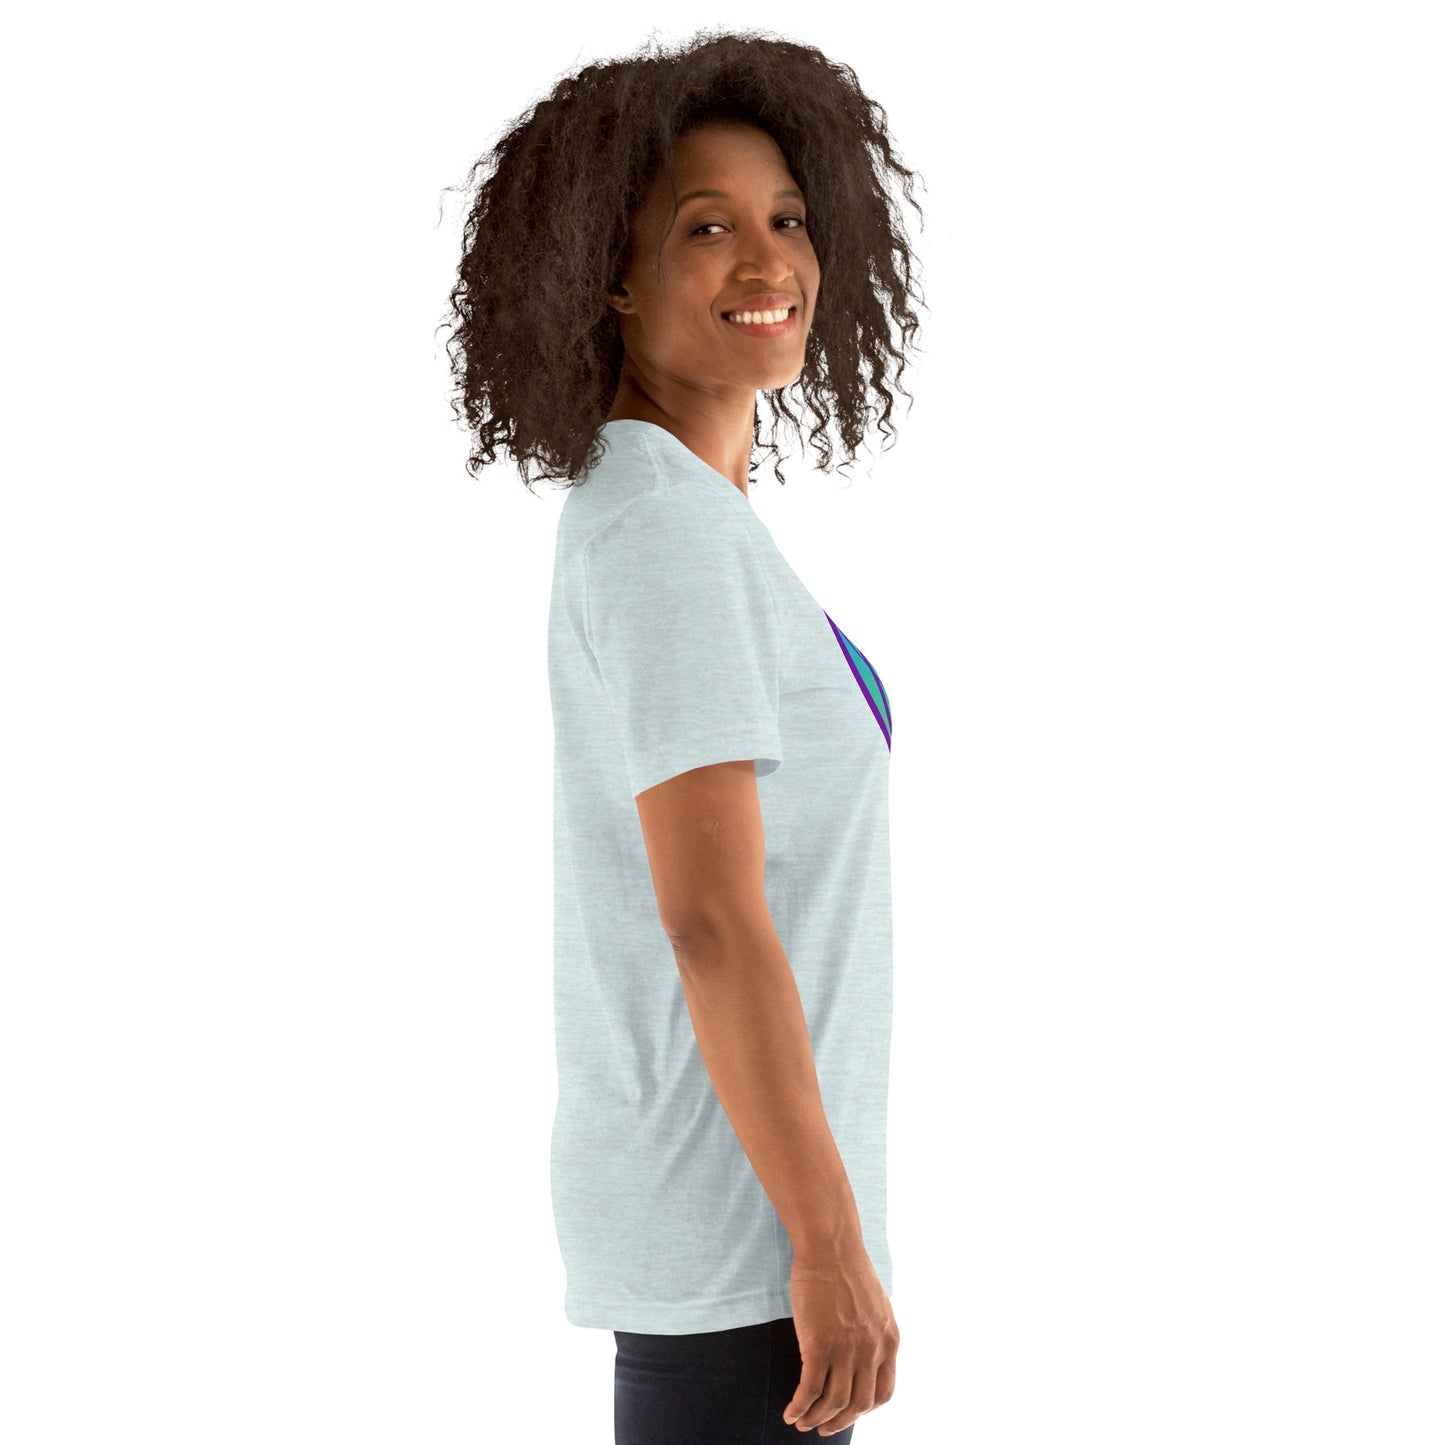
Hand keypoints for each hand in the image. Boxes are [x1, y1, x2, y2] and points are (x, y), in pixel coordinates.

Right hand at [782, 1241, 898, 1435]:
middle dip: (839, 1422)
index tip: (850, 1412)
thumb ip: (873, 1332)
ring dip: (816, 1419)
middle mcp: (871, 1350)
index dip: (865, 1409)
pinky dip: (799, 1407)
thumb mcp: (875, 1304)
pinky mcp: (818, 1345)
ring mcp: (846, 1350)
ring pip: (833, 1403)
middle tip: (822, 1429)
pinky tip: (790, 1412)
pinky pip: (809, 1390)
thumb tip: (864, 1353)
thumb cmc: (846, 1268)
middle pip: (858, 1404)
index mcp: (888, 1340)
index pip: (883, 1392)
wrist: (830, 1246)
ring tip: (801, 1423)